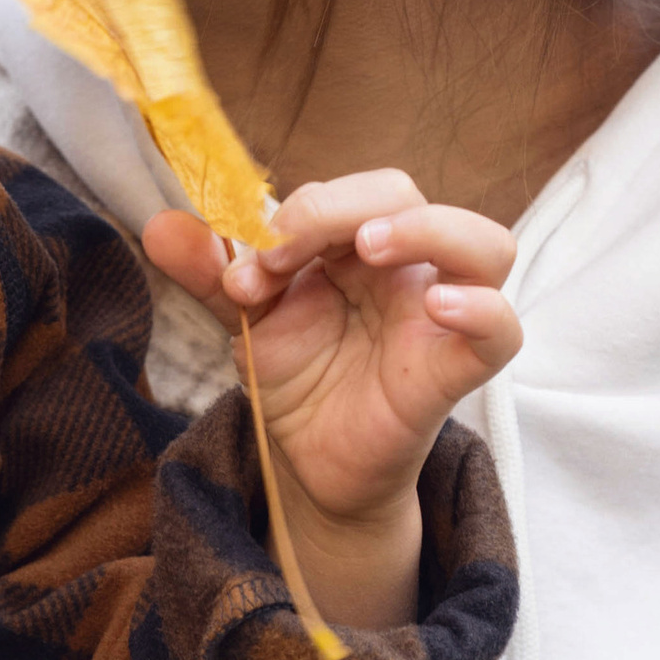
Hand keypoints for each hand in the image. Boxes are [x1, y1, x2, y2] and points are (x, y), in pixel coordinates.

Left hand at [145, 173, 519, 631]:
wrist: (309, 465)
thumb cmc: (298, 380)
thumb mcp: (248, 322)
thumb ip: (210, 273)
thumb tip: (158, 225)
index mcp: (358, 246)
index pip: (347, 194)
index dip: (297, 215)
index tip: (246, 269)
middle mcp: (409, 269)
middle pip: (406, 197)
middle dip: (340, 208)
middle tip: (283, 249)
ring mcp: (440, 315)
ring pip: (486, 244)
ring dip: (430, 230)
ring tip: (370, 246)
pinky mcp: (457, 368)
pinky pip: (502, 329)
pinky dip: (482, 309)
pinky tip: (439, 307)